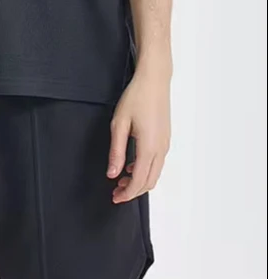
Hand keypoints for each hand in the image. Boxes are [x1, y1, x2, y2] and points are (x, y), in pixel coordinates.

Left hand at [108, 65, 170, 203]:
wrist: (154, 81)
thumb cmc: (136, 98)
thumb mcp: (119, 124)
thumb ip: (116, 151)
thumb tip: (113, 173)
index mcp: (149, 147)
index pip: (140, 181)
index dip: (127, 193)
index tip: (115, 197)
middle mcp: (161, 149)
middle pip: (150, 181)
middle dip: (133, 191)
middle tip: (115, 193)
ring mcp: (165, 144)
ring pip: (155, 173)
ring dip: (139, 181)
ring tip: (121, 180)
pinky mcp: (165, 139)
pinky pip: (157, 163)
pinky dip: (145, 170)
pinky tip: (131, 166)